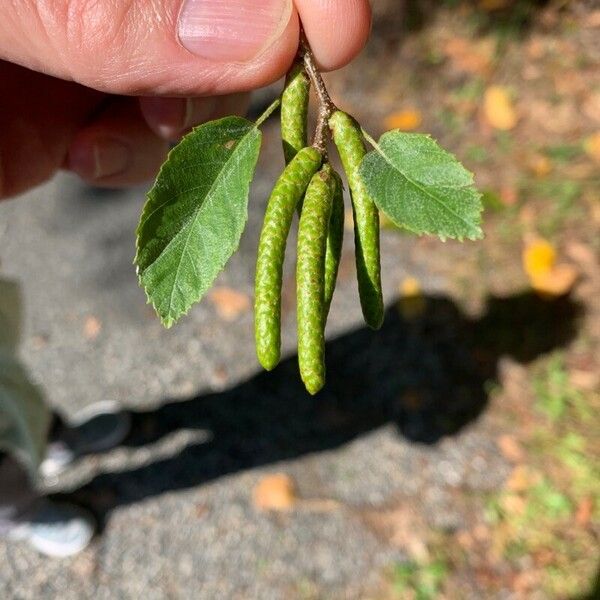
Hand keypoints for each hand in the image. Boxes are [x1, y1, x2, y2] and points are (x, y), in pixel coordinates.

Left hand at [0, 0, 370, 198]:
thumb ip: (105, 0)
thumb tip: (265, 29)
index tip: (339, 32)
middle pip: (230, 18)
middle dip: (242, 61)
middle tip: (220, 98)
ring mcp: (100, 42)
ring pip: (199, 82)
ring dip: (184, 120)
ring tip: (120, 129)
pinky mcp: (79, 102)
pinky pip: (147, 135)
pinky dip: (139, 157)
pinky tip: (86, 152)